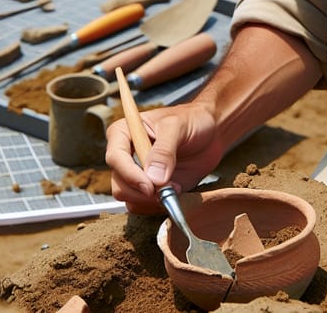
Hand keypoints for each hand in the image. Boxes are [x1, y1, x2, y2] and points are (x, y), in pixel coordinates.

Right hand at [105, 102, 223, 213]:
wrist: (211, 132)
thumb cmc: (192, 120)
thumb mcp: (177, 127)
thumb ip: (164, 150)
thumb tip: (153, 178)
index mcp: (124, 133)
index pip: (116, 157)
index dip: (129, 174)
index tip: (150, 185)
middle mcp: (126, 155)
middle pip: (119, 183)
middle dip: (141, 192)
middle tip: (166, 189)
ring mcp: (138, 174)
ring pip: (129, 199)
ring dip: (151, 201)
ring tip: (175, 186)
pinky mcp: (150, 189)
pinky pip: (144, 207)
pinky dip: (159, 206)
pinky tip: (176, 191)